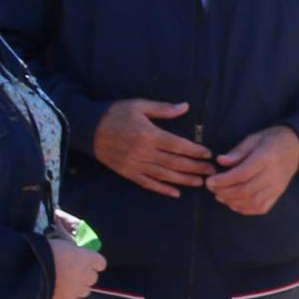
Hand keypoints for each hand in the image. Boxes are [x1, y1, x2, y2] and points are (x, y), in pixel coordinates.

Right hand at [46, 218, 104, 298]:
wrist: (30, 269)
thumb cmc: (45, 252)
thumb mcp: (63, 244)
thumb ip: (74, 252)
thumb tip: (76, 254)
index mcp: (87, 258)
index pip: (100, 263)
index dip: (93, 263)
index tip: (85, 262)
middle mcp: (86, 275)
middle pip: (92, 278)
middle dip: (84, 276)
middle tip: (71, 273)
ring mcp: (78, 289)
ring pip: (86, 291)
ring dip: (78, 288)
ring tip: (65, 284)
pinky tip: (66, 297)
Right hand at [93, 98, 212, 195]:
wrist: (87, 128)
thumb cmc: (115, 113)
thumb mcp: (139, 105)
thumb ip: (163, 108)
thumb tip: (185, 107)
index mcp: (148, 135)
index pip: (177, 145)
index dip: (194, 151)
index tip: (209, 154)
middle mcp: (143, 152)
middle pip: (174, 163)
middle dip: (195, 168)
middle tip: (211, 171)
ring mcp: (135, 165)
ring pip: (164, 175)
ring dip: (184, 180)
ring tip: (200, 182)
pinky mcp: (127, 172)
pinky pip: (147, 184)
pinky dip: (162, 189)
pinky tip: (176, 193)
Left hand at [207, 126, 298, 215]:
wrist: (296, 145)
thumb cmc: (272, 140)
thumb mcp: (253, 138)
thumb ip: (237, 151)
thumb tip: (221, 161)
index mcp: (265, 159)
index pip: (241, 174)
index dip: (223, 180)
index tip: (210, 181)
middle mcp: (272, 176)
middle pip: (245, 191)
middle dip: (224, 192)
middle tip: (212, 189)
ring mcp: (277, 187)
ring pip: (252, 202)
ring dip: (233, 202)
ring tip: (220, 196)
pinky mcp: (278, 194)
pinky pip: (261, 208)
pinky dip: (246, 209)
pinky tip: (235, 204)